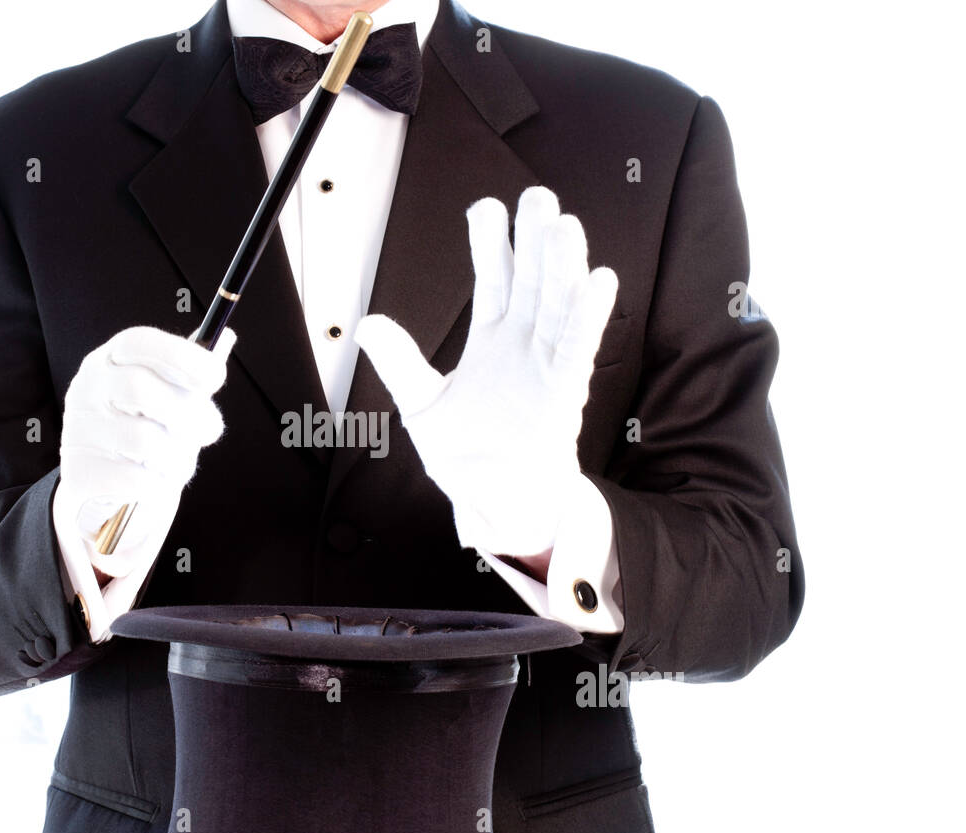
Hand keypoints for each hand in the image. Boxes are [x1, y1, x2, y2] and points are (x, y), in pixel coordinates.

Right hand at [57, 325, 235, 578]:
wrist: (102, 489)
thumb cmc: (142, 431)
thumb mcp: (165, 397)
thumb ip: (189, 375)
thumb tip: (225, 338)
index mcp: (109, 361)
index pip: (138, 343)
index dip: (181, 355)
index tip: (215, 377)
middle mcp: (88, 390)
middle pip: (139, 389)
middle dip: (189, 412)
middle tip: (211, 429)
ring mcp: (80, 432)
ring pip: (145, 441)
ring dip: (179, 457)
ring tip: (180, 463)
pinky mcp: (81, 474)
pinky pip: (138, 480)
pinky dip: (161, 486)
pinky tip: (158, 483)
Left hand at [354, 186, 616, 557]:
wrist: (494, 504)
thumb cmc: (468, 457)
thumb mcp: (422, 405)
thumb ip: (400, 363)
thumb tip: (367, 324)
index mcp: (491, 342)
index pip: (493, 280)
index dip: (490, 244)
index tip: (486, 208)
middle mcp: (523, 346)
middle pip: (531, 281)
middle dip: (533, 240)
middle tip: (537, 195)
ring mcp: (545, 367)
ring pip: (558, 307)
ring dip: (562, 268)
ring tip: (565, 226)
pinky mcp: (562, 395)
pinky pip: (576, 350)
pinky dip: (587, 317)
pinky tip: (598, 281)